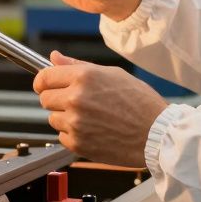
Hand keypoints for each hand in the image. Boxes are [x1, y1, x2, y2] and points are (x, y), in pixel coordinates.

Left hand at [34, 52, 168, 166]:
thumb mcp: (112, 74)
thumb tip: (54, 57)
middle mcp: (76, 98)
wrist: (156, 134)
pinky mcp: (77, 144)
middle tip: (78, 102)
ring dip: (66, 118)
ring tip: (91, 117)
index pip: (43, 77)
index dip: (43, 81)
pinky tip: (94, 130)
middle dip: (57, 99)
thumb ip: (78, 65)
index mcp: (84, 77)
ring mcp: (75, 123)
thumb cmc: (140, 103)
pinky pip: (62, 137)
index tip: (46, 85)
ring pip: (53, 118)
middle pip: (45, 98)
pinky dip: (74, 135)